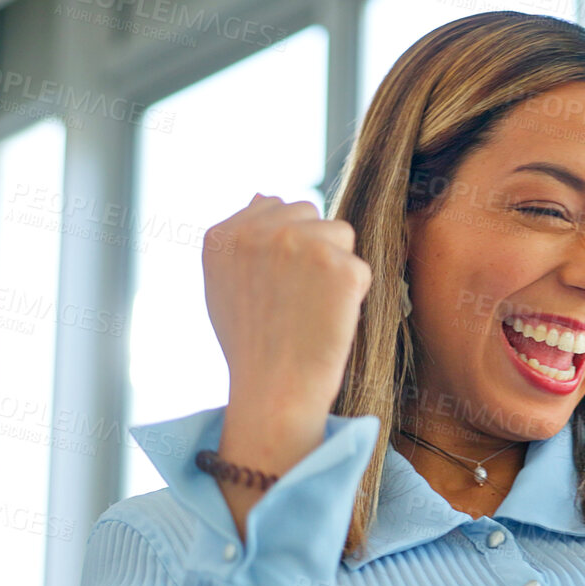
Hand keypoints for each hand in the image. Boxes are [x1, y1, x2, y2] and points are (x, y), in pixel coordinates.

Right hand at [204, 194, 372, 422]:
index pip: (274, 207)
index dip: (286, 246)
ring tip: (312, 308)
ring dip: (336, 267)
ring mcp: (299, 245)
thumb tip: (263, 195)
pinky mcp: (339, 266)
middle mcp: (259, 231)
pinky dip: (352, 295)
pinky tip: (328, 320)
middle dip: (313, 249)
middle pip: (310, 214)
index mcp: (224, 235)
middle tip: (298, 298)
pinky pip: (360, 268)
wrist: (274, 390)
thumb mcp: (225, 285)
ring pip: (340, 234)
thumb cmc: (251, 344)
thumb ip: (241, 238)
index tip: (279, 284)